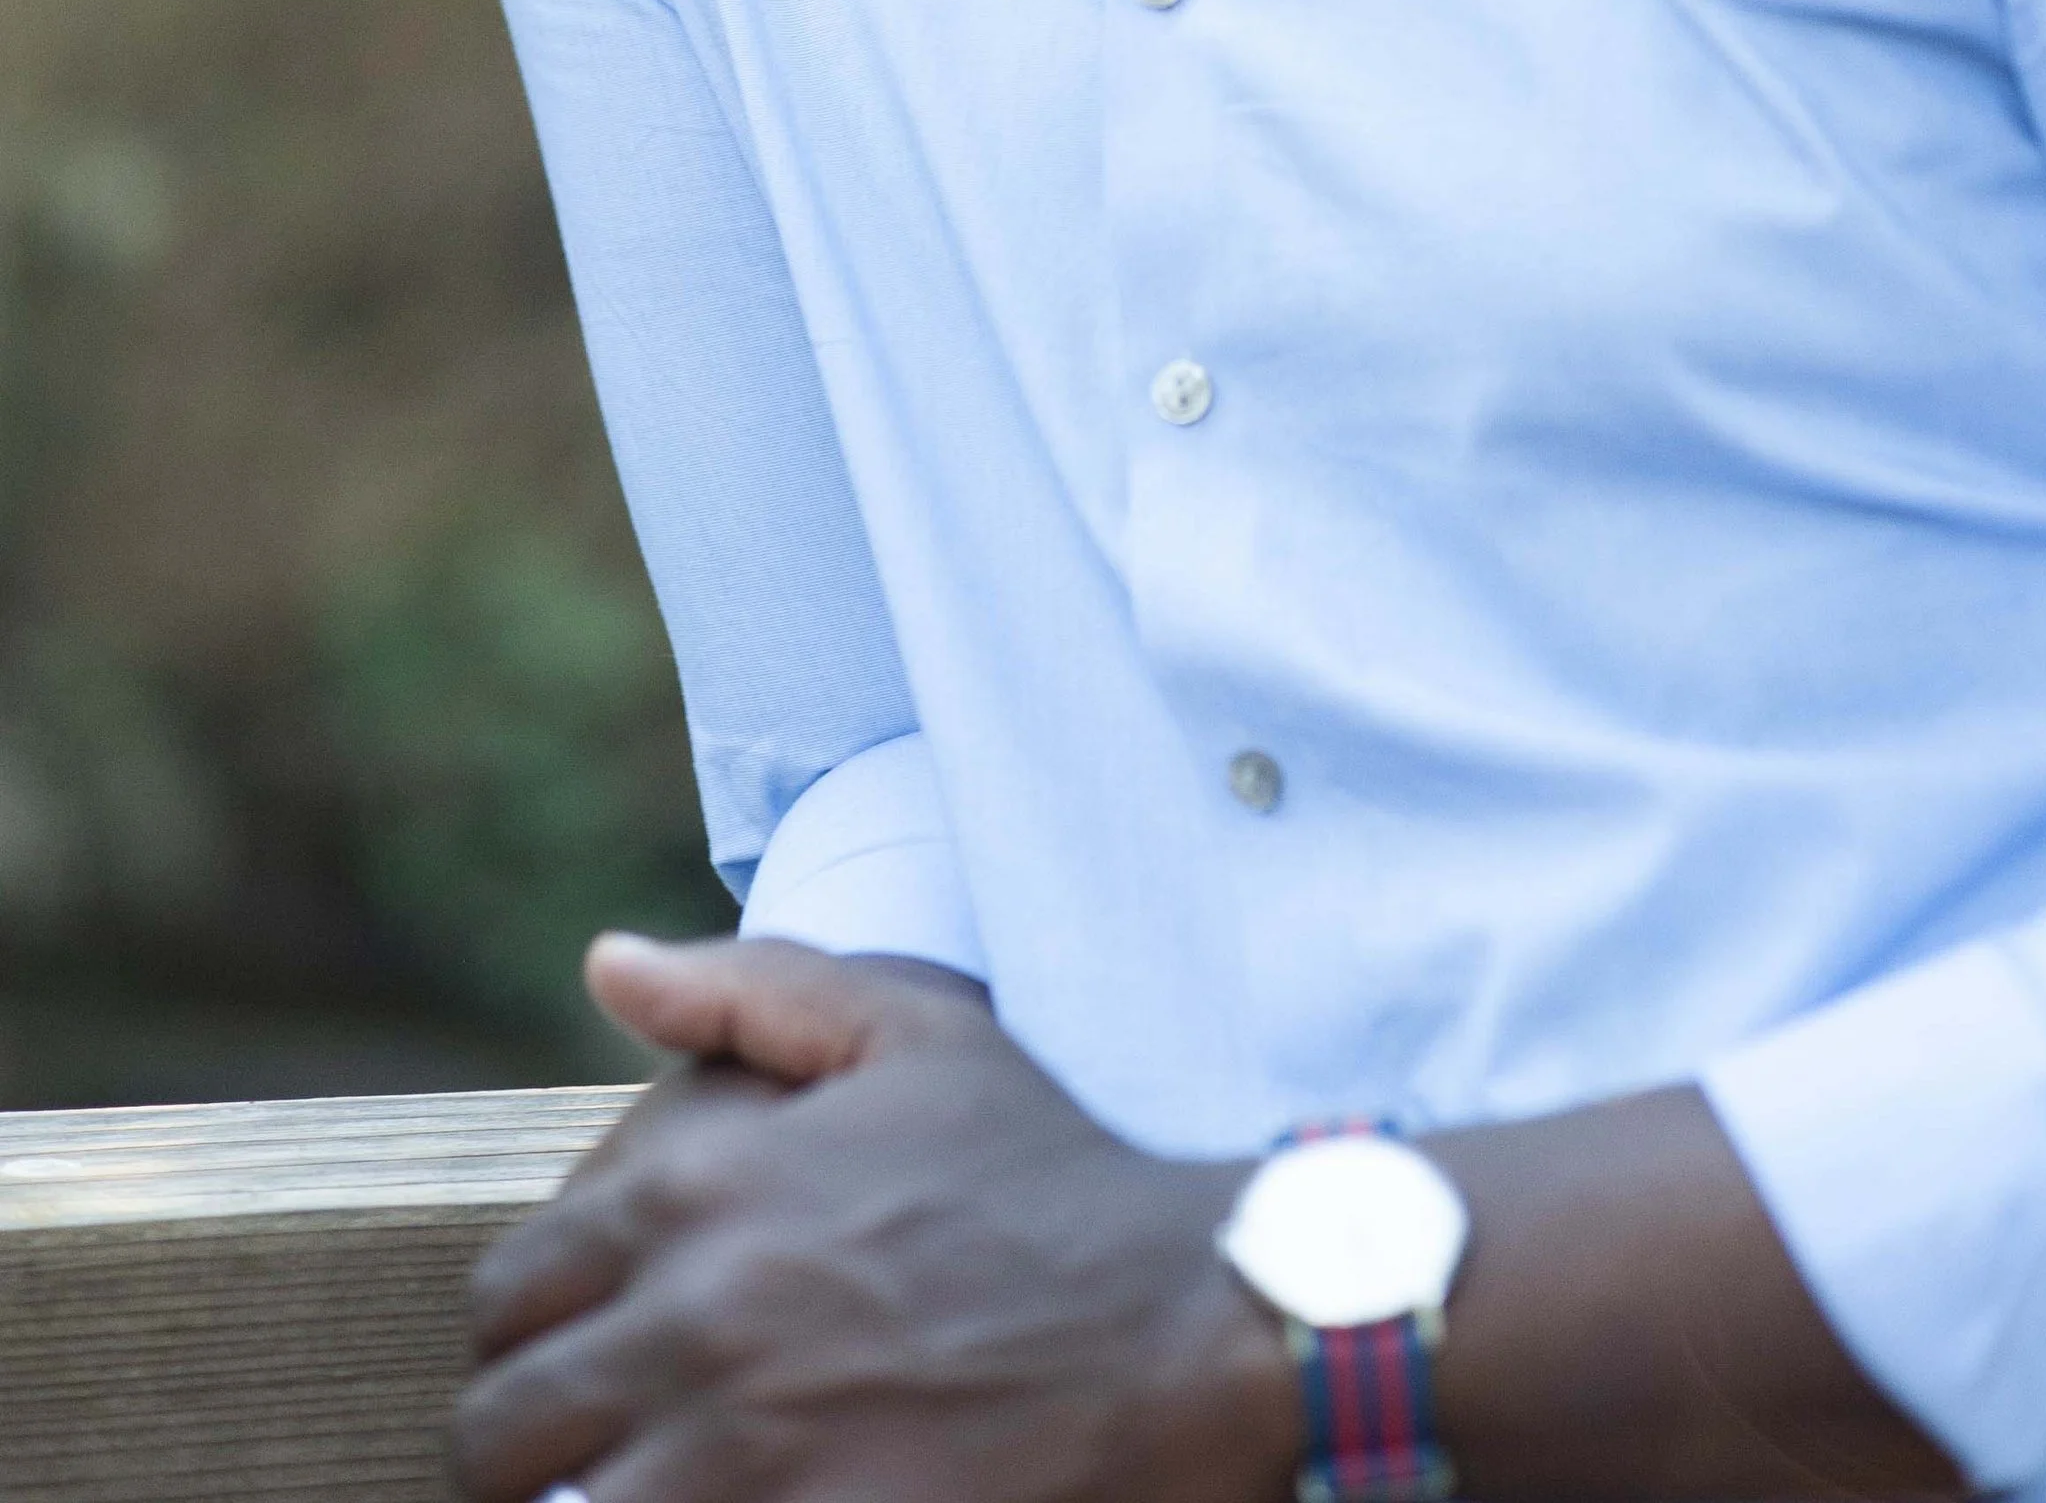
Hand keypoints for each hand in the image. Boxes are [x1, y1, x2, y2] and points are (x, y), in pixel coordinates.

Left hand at [450, 936, 1297, 1502]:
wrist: (1181, 1324)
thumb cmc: (1044, 1176)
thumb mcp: (913, 1032)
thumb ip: (748, 986)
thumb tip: (607, 961)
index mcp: (693, 1192)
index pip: (509, 1292)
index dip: (530, 1328)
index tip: (577, 1354)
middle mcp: (689, 1321)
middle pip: (498, 1430)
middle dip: (527, 1444)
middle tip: (590, 1452)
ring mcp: (734, 1455)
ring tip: (648, 1487)